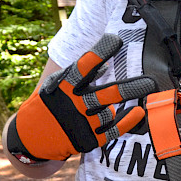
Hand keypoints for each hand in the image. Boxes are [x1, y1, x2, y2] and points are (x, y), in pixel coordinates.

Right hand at [5, 34, 156, 161]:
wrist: (30, 139)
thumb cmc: (48, 105)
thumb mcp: (55, 87)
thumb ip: (77, 77)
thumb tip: (104, 66)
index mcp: (62, 88)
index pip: (82, 67)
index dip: (99, 53)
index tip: (116, 40)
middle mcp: (72, 106)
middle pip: (106, 95)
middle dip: (128, 88)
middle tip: (150, 81)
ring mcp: (80, 125)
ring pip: (109, 112)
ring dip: (128, 100)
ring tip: (147, 86)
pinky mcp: (87, 140)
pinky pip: (111, 131)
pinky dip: (126, 121)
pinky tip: (139, 112)